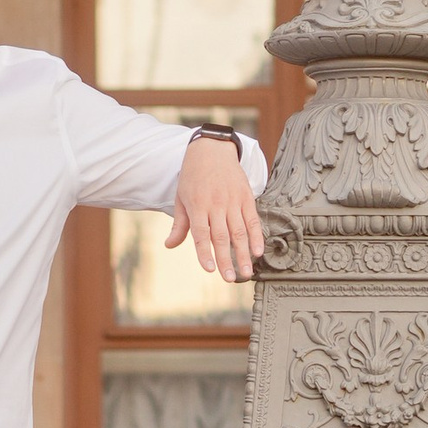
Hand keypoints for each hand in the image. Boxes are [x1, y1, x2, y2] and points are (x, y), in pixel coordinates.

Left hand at [172, 133, 265, 282]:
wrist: (212, 149)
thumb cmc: (193, 175)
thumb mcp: (181, 197)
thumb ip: (180, 224)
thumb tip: (170, 245)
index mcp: (197, 205)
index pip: (201, 234)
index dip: (205, 252)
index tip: (209, 269)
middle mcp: (216, 204)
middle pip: (222, 236)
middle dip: (226, 260)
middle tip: (230, 278)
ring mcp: (233, 200)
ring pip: (239, 231)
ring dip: (243, 253)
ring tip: (246, 272)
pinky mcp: (246, 197)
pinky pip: (252, 220)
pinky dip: (256, 236)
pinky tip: (258, 251)